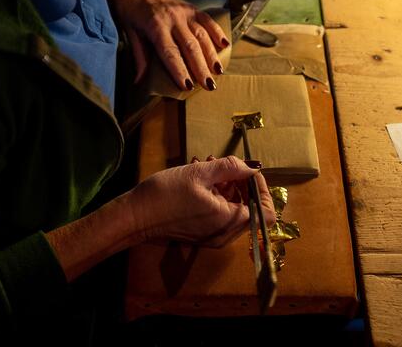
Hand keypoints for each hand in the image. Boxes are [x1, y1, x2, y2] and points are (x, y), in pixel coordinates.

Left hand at [104, 0, 228, 90]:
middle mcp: (172, 18)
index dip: (180, 70)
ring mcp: (183, 11)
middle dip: (201, 67)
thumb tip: (139, 81)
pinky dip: (217, 32)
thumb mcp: (129, 32)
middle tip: (210, 85)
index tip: (188, 86)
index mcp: (155, 26)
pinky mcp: (190, 6)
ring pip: (202, 35)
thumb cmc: (128, 8)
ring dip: (212, 54)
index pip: (170, 52)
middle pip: (190, 46)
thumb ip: (139, 56)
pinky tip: (225, 45)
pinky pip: (207, 20)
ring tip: (218, 71)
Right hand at [128, 156, 274, 247]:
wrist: (135, 216)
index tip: (248, 170)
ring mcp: (214, 236)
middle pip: (251, 209)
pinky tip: (201, 178)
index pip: (266, 211)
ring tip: (209, 165)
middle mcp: (225, 234)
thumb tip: (253, 167)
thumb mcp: (199, 173)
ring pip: (234, 210)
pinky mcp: (202, 234)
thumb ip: (230, 167)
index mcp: (229, 221)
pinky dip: (217, 196)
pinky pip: (220, 215)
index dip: (263, 189)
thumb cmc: (165, 194)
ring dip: (227, 186)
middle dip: (241, 184)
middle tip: (225, 165)